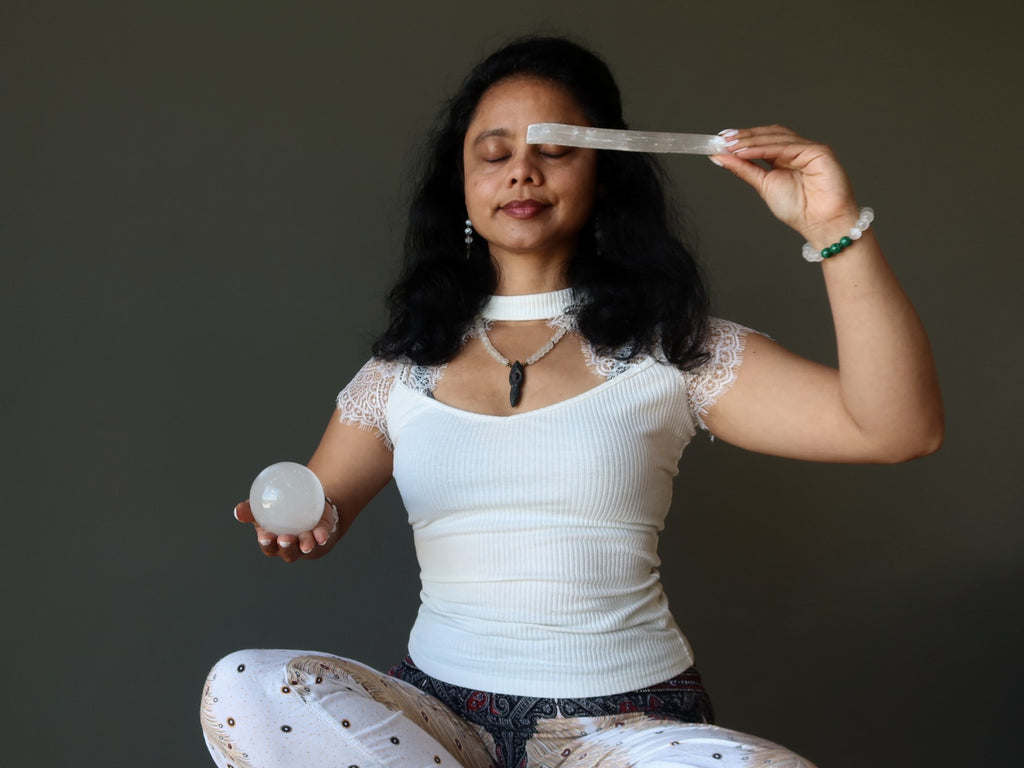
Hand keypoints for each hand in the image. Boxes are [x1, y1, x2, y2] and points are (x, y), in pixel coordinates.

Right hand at [233, 499, 339, 562]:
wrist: (306, 507)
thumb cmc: (279, 512)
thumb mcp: (263, 508)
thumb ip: (250, 509)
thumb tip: (237, 510)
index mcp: (273, 541)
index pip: (268, 545)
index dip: (267, 543)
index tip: (266, 536)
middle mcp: (290, 547)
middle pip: (288, 551)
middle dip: (286, 547)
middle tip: (285, 538)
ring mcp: (307, 543)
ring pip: (306, 547)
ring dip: (305, 544)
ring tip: (305, 542)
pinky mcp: (322, 535)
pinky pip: (322, 537)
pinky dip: (321, 537)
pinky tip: (321, 536)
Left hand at [712, 125, 859, 246]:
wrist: (820, 224)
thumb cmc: (799, 209)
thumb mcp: (763, 185)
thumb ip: (744, 169)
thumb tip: (720, 157)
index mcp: (786, 157)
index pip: (763, 141)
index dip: (743, 138)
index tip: (721, 140)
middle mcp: (798, 150)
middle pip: (770, 135)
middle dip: (745, 136)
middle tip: (723, 139)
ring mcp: (809, 149)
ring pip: (777, 138)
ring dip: (751, 141)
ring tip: (731, 146)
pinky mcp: (819, 152)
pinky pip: (787, 147)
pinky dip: (764, 149)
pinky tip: (746, 152)